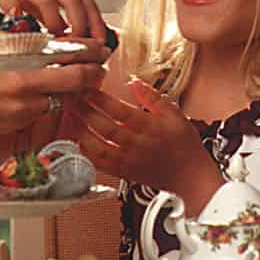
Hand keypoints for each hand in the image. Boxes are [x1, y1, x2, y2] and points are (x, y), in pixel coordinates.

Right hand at [0, 0, 108, 40]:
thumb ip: (59, 12)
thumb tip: (81, 38)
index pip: (86, 0)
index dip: (97, 22)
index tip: (101, 44)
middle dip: (81, 25)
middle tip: (80, 48)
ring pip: (47, 1)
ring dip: (55, 24)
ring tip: (54, 44)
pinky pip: (12, 1)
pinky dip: (18, 15)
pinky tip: (21, 30)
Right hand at [0, 45, 105, 137]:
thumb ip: (23, 50)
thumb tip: (51, 44)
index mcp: (21, 61)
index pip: (69, 54)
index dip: (91, 52)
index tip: (102, 47)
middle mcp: (26, 85)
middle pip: (75, 80)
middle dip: (92, 74)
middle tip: (100, 68)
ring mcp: (23, 108)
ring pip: (60, 99)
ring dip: (69, 91)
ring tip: (75, 81)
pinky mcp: (17, 124)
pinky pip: (41, 112)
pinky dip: (46, 103)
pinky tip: (43, 96)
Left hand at [71, 78, 217, 194]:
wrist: (190, 176)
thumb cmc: (184, 146)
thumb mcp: (175, 114)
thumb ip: (153, 97)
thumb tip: (134, 82)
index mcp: (149, 127)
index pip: (118, 111)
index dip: (99, 99)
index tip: (86, 89)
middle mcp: (135, 144)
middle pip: (103, 127)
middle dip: (84, 112)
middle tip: (71, 99)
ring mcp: (127, 160)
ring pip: (97, 147)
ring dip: (80, 132)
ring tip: (70, 118)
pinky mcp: (123, 172)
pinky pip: (99, 164)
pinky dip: (85, 153)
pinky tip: (77, 141)